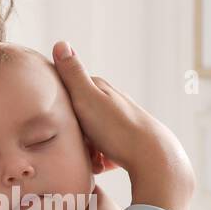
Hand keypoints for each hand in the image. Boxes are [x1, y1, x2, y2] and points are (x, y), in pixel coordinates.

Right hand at [51, 42, 192, 202]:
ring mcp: (122, 122)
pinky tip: (104, 166)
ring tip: (91, 160)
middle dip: (74, 132)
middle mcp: (113, 102)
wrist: (153, 157)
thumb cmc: (117, 129)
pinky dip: (102, 160)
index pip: (71, 90)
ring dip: (88, 149)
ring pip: (93, 136)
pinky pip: (107, 152)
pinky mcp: (129, 143)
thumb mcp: (87, 98)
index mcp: (101, 88)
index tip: (57, 121)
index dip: (60, 105)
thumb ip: (72, 74)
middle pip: (81, 116)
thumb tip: (60, 43)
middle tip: (77, 144)